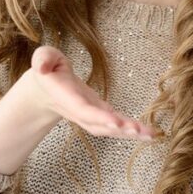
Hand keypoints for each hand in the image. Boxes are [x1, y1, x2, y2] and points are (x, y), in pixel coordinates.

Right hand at [22, 45, 154, 140]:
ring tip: (150, 135)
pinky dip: (132, 130)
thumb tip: (42, 66)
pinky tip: (149, 133)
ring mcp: (91, 114)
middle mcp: (80, 111)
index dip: (99, 116)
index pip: (83, 109)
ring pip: (110, 129)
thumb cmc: (48, 70)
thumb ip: (43, 60)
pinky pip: (116, 125)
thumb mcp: (43, 58)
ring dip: (130, 133)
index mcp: (67, 97)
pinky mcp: (101, 113)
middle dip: (119, 128)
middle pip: (100, 124)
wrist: (45, 90)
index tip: (115, 121)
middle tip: (139, 130)